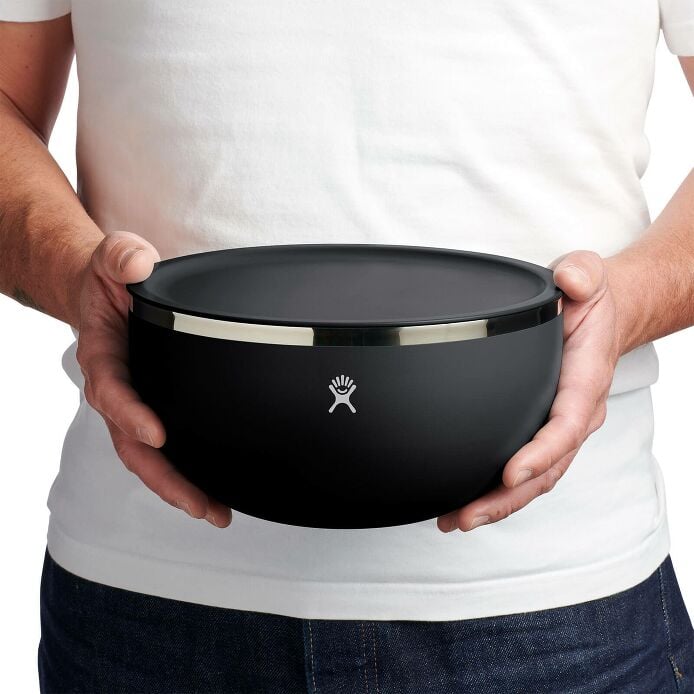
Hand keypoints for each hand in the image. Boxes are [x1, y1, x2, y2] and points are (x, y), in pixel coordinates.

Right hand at [74, 231, 231, 526]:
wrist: (103, 293)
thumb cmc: (108, 280)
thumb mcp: (112, 258)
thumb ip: (120, 258)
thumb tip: (136, 264)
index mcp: (104, 355)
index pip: (113, 391)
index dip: (130, 415)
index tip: (156, 435)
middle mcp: (117, 388)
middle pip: (132, 445)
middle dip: (164, 479)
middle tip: (201, 505)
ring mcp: (135, 402)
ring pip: (148, 456)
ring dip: (179, 487)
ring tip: (215, 512)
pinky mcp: (153, 407)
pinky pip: (165, 446)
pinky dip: (185, 470)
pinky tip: (213, 488)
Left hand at [438, 250, 623, 532]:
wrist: (603, 317)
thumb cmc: (591, 302)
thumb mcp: (589, 277)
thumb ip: (582, 276)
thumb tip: (570, 281)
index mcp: (585, 381)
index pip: (566, 424)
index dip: (541, 453)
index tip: (510, 473)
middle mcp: (575, 413)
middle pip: (546, 469)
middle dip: (507, 498)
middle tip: (466, 516)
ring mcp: (558, 427)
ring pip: (534, 479)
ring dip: (497, 504)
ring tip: (456, 520)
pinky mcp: (541, 430)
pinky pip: (525, 469)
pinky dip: (498, 491)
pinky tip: (465, 501)